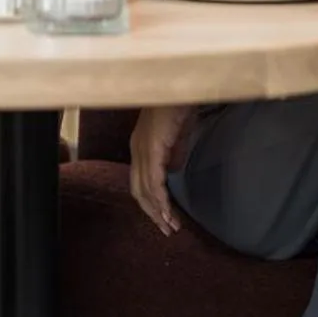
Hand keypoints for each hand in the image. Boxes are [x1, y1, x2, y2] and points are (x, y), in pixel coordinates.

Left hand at [130, 105, 193, 234]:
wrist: (181, 86)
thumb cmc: (180, 106)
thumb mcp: (177, 136)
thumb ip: (173, 154)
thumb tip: (172, 172)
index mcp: (140, 147)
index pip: (140, 182)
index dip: (152, 202)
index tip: (165, 218)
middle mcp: (136, 150)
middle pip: (139, 190)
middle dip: (153, 213)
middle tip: (167, 230)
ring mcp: (142, 149)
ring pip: (145, 189)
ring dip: (158, 211)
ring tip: (170, 227)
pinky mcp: (152, 149)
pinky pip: (154, 181)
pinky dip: (161, 200)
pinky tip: (168, 212)